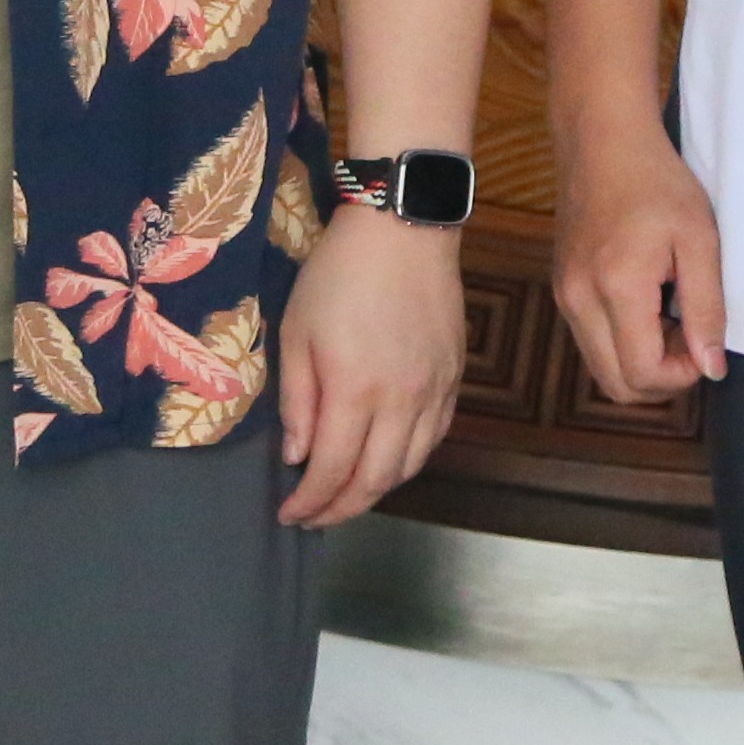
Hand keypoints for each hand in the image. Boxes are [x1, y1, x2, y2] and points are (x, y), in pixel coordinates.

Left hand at [276, 204, 470, 529]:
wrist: (403, 227)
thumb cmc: (337, 274)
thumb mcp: (296, 333)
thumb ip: (297, 401)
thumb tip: (297, 456)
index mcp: (354, 390)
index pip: (332, 470)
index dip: (310, 502)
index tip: (289, 514)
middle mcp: (400, 401)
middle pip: (375, 480)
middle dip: (341, 509)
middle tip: (315, 517)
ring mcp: (434, 390)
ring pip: (411, 465)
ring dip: (377, 490)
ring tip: (348, 494)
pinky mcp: (454, 377)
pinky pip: (435, 437)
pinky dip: (409, 460)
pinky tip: (388, 459)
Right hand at [550, 116, 726, 406]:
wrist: (603, 139)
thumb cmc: (656, 180)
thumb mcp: (699, 239)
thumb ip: (706, 308)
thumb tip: (712, 368)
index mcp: (616, 286)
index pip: (642, 373)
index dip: (682, 375)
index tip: (706, 343)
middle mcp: (579, 299)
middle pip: (616, 385)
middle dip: (661, 377)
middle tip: (691, 335)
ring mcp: (565, 296)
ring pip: (601, 368)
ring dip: (641, 361)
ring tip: (672, 315)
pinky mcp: (562, 289)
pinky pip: (592, 341)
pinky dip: (623, 342)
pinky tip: (649, 304)